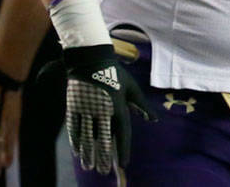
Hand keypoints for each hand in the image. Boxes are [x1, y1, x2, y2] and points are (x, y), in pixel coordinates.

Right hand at [61, 44, 152, 173]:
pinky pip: (75, 128)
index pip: (122, 134)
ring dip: (88, 153)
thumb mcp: (132, 87)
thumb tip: (155, 120)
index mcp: (118, 106)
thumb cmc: (115, 73)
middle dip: (103, 157)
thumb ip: (142, 105)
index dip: (123, 150)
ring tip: (89, 166)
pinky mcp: (74, 106)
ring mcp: (87, 109)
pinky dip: (76, 141)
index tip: (123, 164)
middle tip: (103, 171)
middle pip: (103, 140)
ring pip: (87, 137)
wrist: (91, 58)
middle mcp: (102, 110)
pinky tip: (78, 152)